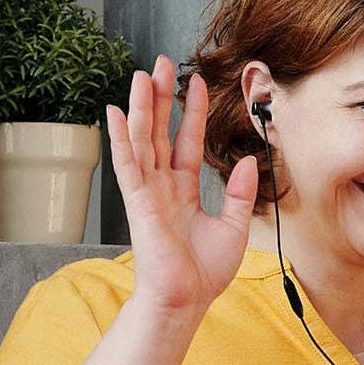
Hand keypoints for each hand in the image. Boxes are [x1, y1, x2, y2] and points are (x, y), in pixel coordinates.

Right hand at [106, 55, 258, 314]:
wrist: (184, 301)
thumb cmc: (203, 273)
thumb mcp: (232, 228)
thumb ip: (237, 193)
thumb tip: (246, 161)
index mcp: (182, 192)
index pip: (187, 143)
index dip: (191, 113)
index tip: (196, 83)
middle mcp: (162, 187)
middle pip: (160, 133)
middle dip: (161, 97)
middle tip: (161, 63)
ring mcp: (147, 193)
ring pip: (143, 141)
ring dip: (142, 107)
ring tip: (141, 74)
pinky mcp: (138, 203)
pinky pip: (128, 165)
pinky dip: (121, 139)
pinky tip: (117, 113)